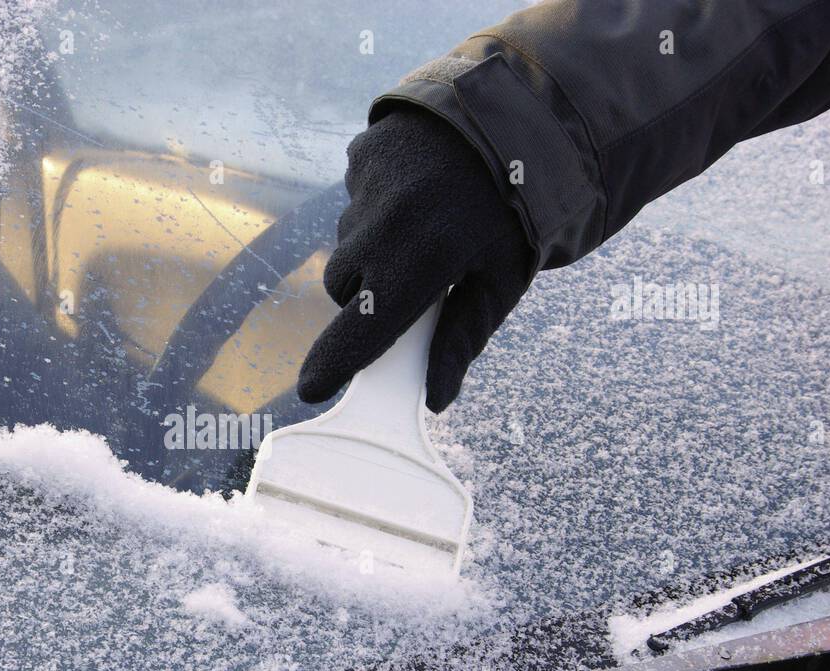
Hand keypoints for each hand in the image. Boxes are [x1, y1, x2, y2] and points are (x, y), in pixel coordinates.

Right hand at [298, 105, 535, 412]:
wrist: (517, 111)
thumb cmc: (517, 207)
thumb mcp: (503, 278)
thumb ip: (463, 338)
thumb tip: (436, 399)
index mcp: (423, 261)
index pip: (362, 329)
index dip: (333, 364)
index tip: (312, 390)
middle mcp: (384, 224)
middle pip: (342, 286)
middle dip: (365, 292)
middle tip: (411, 279)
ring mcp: (367, 184)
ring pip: (348, 242)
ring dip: (373, 246)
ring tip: (424, 223)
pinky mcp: (362, 154)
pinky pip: (354, 197)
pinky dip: (377, 203)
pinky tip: (416, 190)